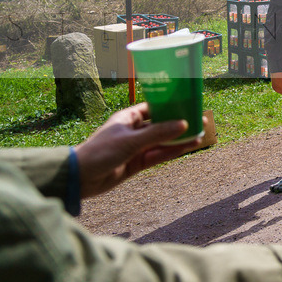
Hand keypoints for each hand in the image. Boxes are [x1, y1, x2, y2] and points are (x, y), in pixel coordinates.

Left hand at [74, 103, 204, 198]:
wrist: (80, 178)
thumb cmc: (100, 151)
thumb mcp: (130, 140)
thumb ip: (157, 133)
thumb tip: (183, 124)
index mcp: (129, 117)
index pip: (154, 108)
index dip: (171, 105)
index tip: (188, 103)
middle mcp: (134, 130)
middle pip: (162, 125)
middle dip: (180, 123)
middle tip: (201, 120)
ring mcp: (137, 147)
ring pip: (163, 141)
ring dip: (180, 138)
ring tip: (200, 134)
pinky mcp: (138, 163)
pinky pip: (159, 155)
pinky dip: (173, 151)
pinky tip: (188, 147)